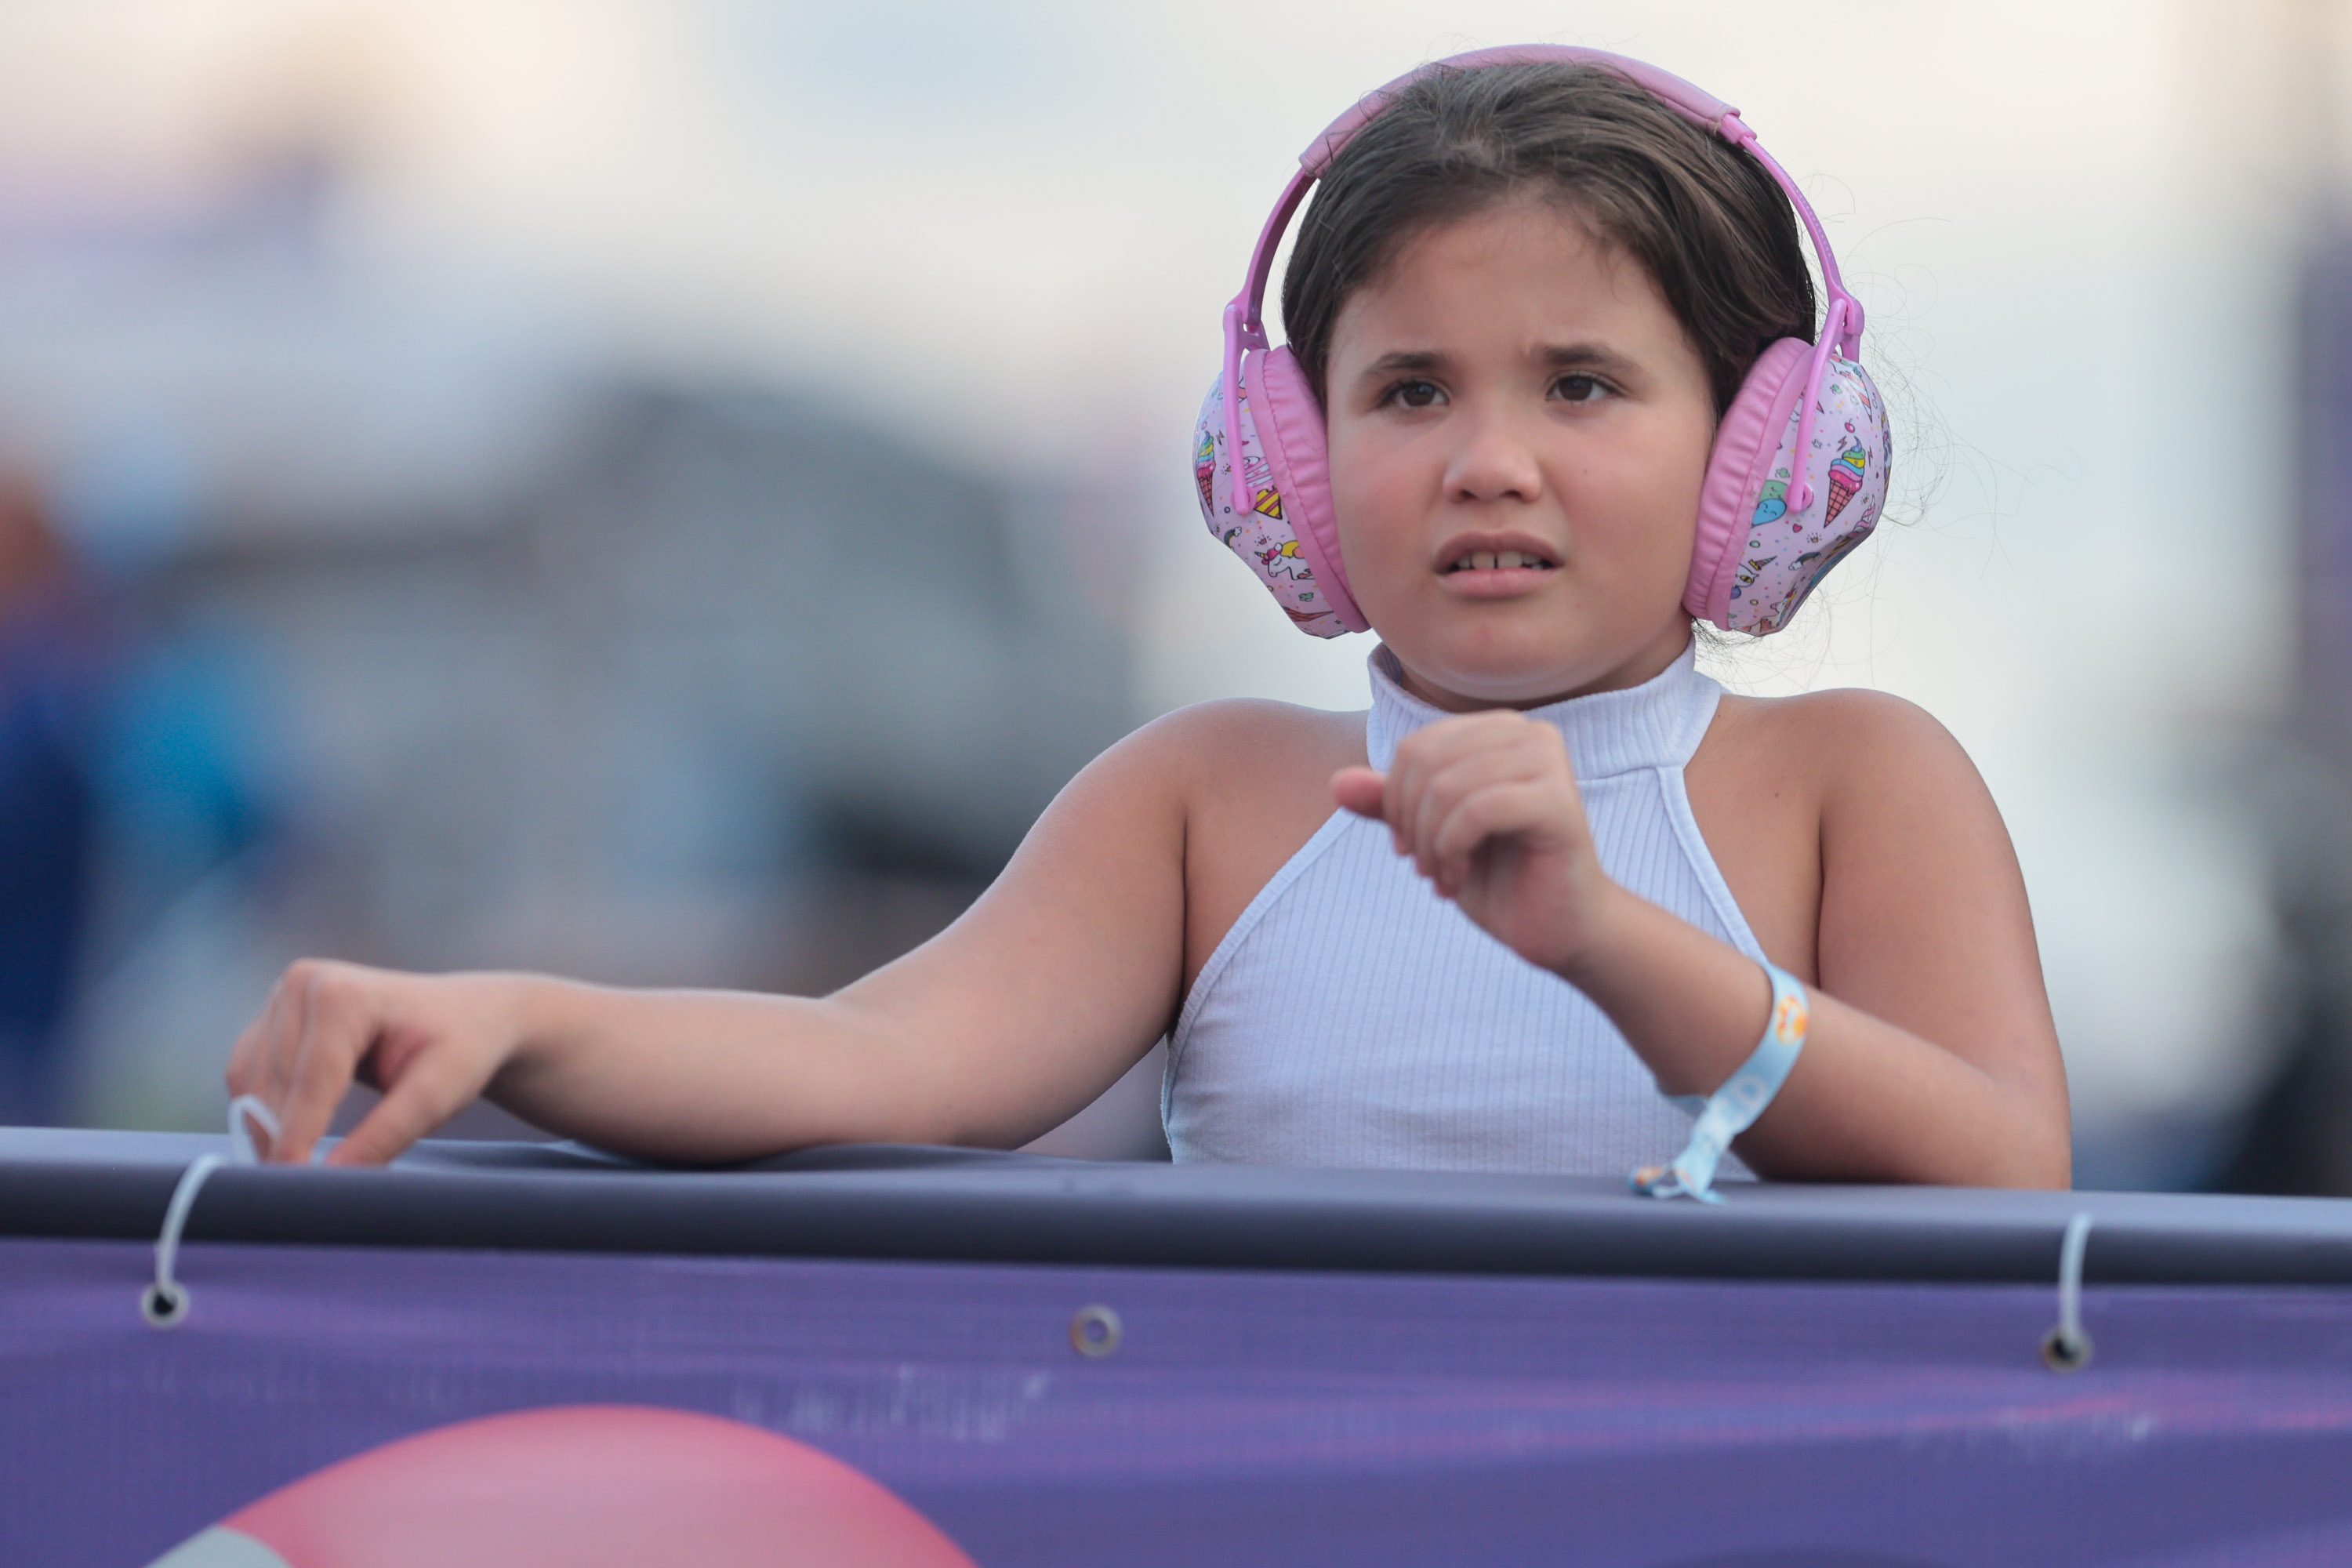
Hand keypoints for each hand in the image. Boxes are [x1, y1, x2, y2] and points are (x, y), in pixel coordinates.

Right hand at [225, 960, 535, 1165]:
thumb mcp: (438, 1095)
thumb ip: (385, 1135)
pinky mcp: (273, 1019)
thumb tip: (329, 1176)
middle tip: (292, 1197)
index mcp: (344, 993)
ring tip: (292, 1175)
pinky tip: (288, 1140)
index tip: (288, 1187)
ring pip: (252, 1082)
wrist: (469, 1015)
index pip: (311, 1081)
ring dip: (266, 1129)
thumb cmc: (461, 1048)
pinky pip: (249, 1076)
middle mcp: (304, 984)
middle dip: (281, 1140)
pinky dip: (263, 1112)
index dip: (296, 1138)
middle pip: (276, 1083)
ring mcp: (283, 997)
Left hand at [1331, 711, 1616, 975]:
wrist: (1558, 927)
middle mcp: (1528, 733)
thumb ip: (1389, 805)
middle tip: (1425, 868)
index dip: (1395, 802)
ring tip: (1444, 877)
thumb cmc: (1499, 876)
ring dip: (1431, 844)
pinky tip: (1460, 879)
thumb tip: (1337, 783)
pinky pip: (1478, 810)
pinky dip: (1453, 850)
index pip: (1413, 748)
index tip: (1409, 847)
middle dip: (1410, 824)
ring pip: (1448, 787)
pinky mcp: (1560, 801)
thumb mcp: (1430, 835)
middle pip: (1425, 762)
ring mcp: (1548, 762)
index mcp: (1497, 731)